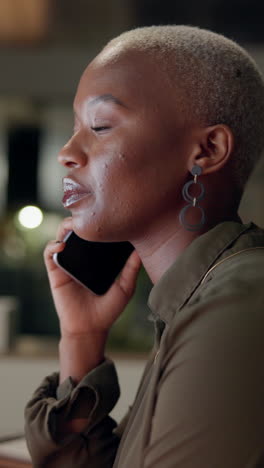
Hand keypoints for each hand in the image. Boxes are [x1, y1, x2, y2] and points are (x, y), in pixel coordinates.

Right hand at [44, 217, 141, 337]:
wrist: (90, 328)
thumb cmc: (108, 310)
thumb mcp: (125, 287)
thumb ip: (132, 268)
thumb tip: (141, 248)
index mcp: (96, 259)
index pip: (95, 235)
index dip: (96, 223)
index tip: (105, 214)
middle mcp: (81, 259)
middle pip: (77, 232)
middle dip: (80, 219)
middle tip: (88, 213)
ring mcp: (67, 264)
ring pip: (61, 237)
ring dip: (64, 227)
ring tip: (73, 223)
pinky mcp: (55, 272)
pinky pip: (49, 254)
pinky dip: (53, 246)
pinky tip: (62, 245)